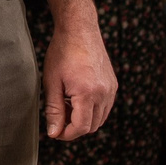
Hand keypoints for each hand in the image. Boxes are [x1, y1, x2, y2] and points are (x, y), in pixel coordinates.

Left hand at [42, 12, 117, 139]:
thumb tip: (53, 133)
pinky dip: (92, 110)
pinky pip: (105, 107)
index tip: (54, 133)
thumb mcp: (52, 82)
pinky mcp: (113, 84)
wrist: (79, 29)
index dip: (66, 135)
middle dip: (74, 128)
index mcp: (88, 93)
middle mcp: (104, 93)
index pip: (81, 127)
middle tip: (58, 117)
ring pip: (100, 118)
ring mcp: (111, 89)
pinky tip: (77, 98)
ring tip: (66, 105)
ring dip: (84, 120)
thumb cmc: (62, 53)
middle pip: (92, 126)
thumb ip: (54, 110)